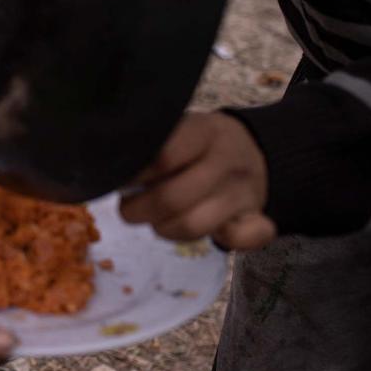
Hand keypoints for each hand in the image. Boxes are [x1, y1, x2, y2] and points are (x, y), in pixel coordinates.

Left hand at [119, 113, 276, 249]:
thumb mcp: (177, 130)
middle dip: (138, 210)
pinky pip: (239, 240)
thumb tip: (112, 174)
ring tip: (155, 218)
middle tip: (128, 207)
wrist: (252, 149)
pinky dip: (219, 241)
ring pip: (193, 226)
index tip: (116, 180)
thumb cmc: (197, 143)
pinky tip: (202, 228)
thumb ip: (150, 148)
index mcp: (204, 131)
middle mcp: (227, 160)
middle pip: (172, 198)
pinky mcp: (257, 218)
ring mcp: (244, 191)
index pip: (164, 157)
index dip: (134, 175)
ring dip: (164, 229)